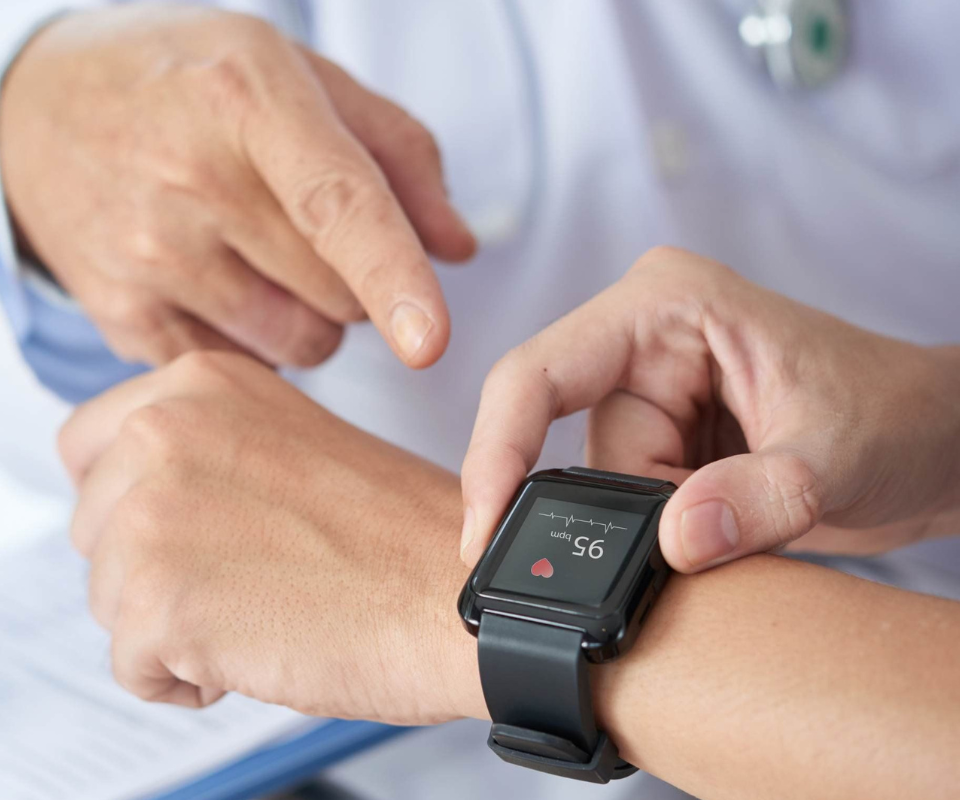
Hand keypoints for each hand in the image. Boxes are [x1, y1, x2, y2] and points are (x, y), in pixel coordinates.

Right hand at [0, 5, 474, 368]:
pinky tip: (218, 283)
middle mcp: (189, 179)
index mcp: (245, 97)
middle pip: (339, 293)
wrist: (35, 111)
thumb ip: (395, 150)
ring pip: (301, 341)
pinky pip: (242, 367)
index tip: (431, 343)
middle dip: (356, 280)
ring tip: (262, 255)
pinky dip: (256, 341)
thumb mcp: (292, 72)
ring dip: (312, 316)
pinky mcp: (122, 316)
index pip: (336, 203)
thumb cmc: (185, 83)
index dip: (393, 275)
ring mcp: (146, 255)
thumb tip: (459, 248)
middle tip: (311, 231)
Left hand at [58, 351, 485, 722]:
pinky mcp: (158, 600)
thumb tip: (131, 489)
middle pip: (92, 528)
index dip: (126, 501)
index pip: (87, 446)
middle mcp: (163, 433)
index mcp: (198, 383)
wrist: (459, 596)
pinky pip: (132, 667)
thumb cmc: (398, 535)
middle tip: (244, 573)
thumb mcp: (286, 441)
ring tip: (262, 607)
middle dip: (151, 566)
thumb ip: (202, 447)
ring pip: (108, 600)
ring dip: (172, 623)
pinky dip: (187, 679)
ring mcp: (152, 513)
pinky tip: (256, 650)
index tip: (170, 527)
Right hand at [460, 248, 959, 571]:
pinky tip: (721, 526)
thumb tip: (672, 541)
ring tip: (743, 522)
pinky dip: (663, 533)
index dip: (497, 450)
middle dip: (627, 512)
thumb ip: (756, 499)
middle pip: (571, 446)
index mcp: (663, 306)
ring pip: (599, 487)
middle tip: (706, 537)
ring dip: (658, 526)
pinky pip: (622, 500)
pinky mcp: (655, 432)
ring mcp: (645, 387)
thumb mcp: (836, 456)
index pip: (538, 373)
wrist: (934, 442)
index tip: (482, 531)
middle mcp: (639, 340)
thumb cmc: (895, 413)